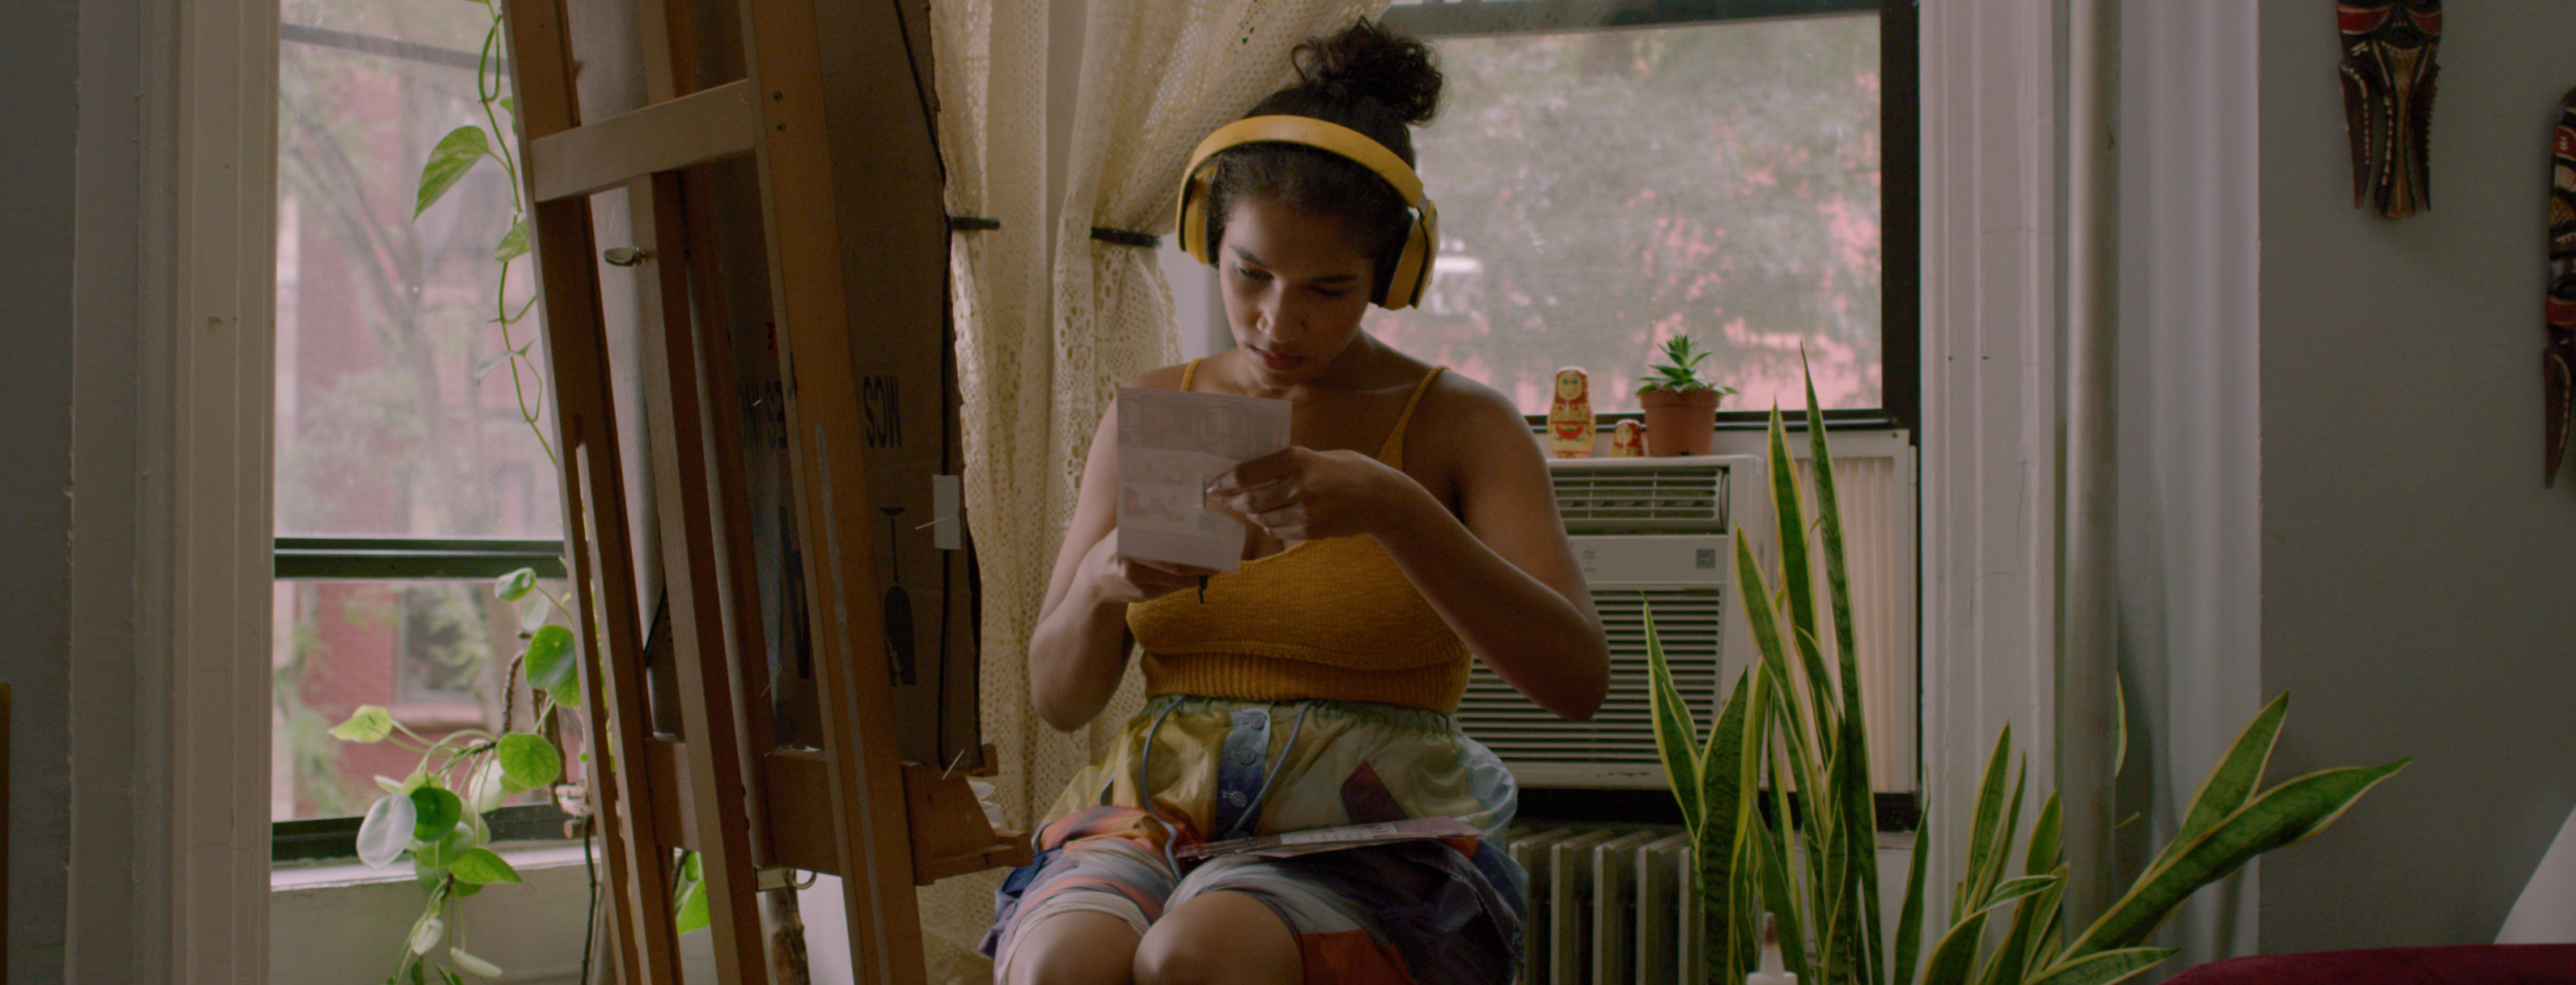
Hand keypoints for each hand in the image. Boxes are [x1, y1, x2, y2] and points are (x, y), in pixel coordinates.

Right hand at [1083, 528, 1213, 604]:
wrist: (1095, 581)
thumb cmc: (1117, 549)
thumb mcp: (1125, 533)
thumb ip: (1146, 526)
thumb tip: (1181, 519)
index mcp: (1127, 541)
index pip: (1163, 543)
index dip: (1189, 546)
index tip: (1209, 543)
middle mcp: (1130, 562)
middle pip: (1174, 566)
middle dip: (1200, 565)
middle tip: (1217, 561)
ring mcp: (1137, 582)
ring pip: (1175, 581)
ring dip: (1196, 576)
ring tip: (1212, 569)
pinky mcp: (1143, 596)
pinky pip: (1169, 589)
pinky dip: (1184, 583)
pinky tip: (1194, 578)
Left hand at [1204, 446, 1414, 542]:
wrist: (1383, 499)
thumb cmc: (1351, 470)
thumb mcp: (1319, 457)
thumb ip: (1289, 463)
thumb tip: (1253, 472)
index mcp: (1297, 459)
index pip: (1247, 473)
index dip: (1223, 482)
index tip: (1211, 485)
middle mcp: (1298, 485)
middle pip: (1250, 500)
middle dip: (1232, 502)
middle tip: (1222, 500)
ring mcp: (1305, 512)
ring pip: (1263, 518)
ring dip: (1251, 515)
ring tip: (1247, 509)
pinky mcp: (1312, 531)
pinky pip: (1279, 531)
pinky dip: (1270, 525)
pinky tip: (1271, 518)